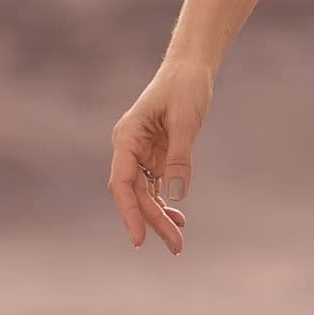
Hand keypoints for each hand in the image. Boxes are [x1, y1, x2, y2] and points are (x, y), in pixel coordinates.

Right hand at [108, 63, 210, 253]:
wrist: (190, 68)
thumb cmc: (185, 87)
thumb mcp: (185, 121)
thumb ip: (179, 158)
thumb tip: (176, 196)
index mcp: (127, 138)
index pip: (123, 183)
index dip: (129, 213)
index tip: (139, 239)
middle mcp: (129, 149)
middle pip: (136, 195)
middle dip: (153, 222)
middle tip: (176, 247)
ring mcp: (142, 154)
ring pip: (146, 194)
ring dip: (160, 217)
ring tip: (178, 241)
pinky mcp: (156, 155)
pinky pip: (157, 186)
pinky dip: (167, 204)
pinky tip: (178, 220)